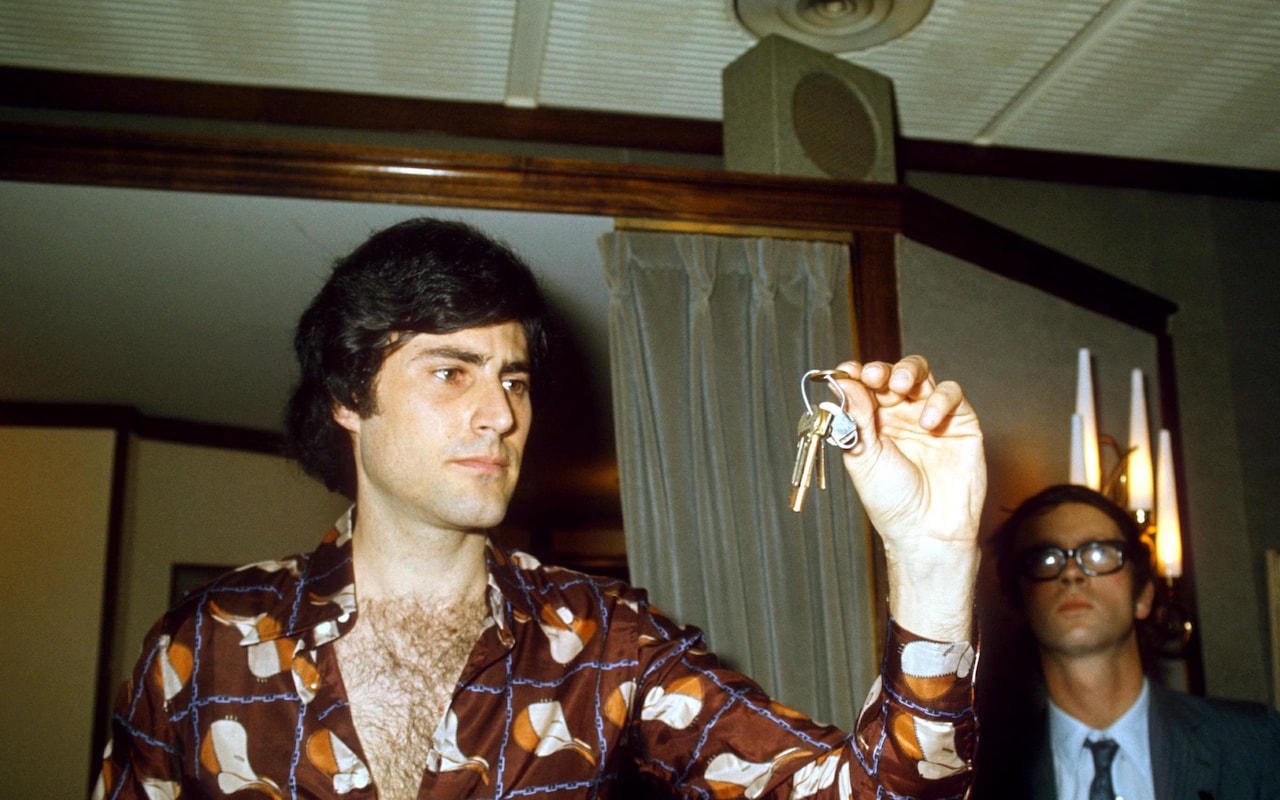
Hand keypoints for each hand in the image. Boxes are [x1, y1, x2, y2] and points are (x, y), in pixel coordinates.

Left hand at [829, 355, 985, 638]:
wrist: (926, 531)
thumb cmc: (892, 501)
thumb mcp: (864, 458)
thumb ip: (857, 419)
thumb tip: (846, 383)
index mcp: (872, 422)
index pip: (864, 386)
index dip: (856, 375)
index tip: (846, 373)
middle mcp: (900, 414)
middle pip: (892, 374)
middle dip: (882, 370)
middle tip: (874, 377)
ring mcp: (930, 415)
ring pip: (922, 375)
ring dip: (909, 372)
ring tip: (900, 387)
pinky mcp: (960, 422)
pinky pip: (952, 394)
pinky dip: (940, 399)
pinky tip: (928, 422)